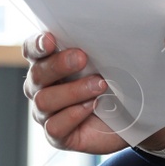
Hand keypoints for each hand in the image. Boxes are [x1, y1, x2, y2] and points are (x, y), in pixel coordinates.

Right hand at [22, 32, 164, 155]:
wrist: (132, 117)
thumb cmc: (115, 83)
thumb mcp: (109, 60)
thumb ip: (97, 46)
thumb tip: (103, 30)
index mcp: (49, 63)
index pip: (32, 50)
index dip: (37, 45)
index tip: (52, 40)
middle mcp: (41, 87)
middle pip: (37, 73)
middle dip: (59, 64)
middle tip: (82, 58)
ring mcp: (46, 112)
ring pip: (44, 100)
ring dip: (73, 91)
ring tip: (99, 86)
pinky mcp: (56, 135)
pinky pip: (54, 127)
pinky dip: (73, 115)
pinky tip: (92, 107)